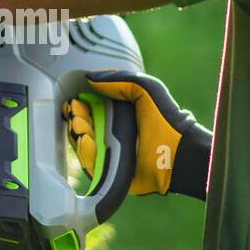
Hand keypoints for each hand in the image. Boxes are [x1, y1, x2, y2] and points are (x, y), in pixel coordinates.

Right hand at [62, 71, 211, 199]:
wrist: (176, 152)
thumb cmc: (165, 119)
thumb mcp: (146, 89)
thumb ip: (119, 80)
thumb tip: (90, 78)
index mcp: (121, 114)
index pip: (92, 109)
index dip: (81, 105)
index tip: (75, 101)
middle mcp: (114, 133)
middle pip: (84, 126)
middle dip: (76, 118)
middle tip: (73, 113)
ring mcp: (111, 153)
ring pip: (84, 145)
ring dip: (77, 134)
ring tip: (79, 126)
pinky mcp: (111, 171)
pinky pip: (91, 164)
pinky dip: (85, 152)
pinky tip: (84, 140)